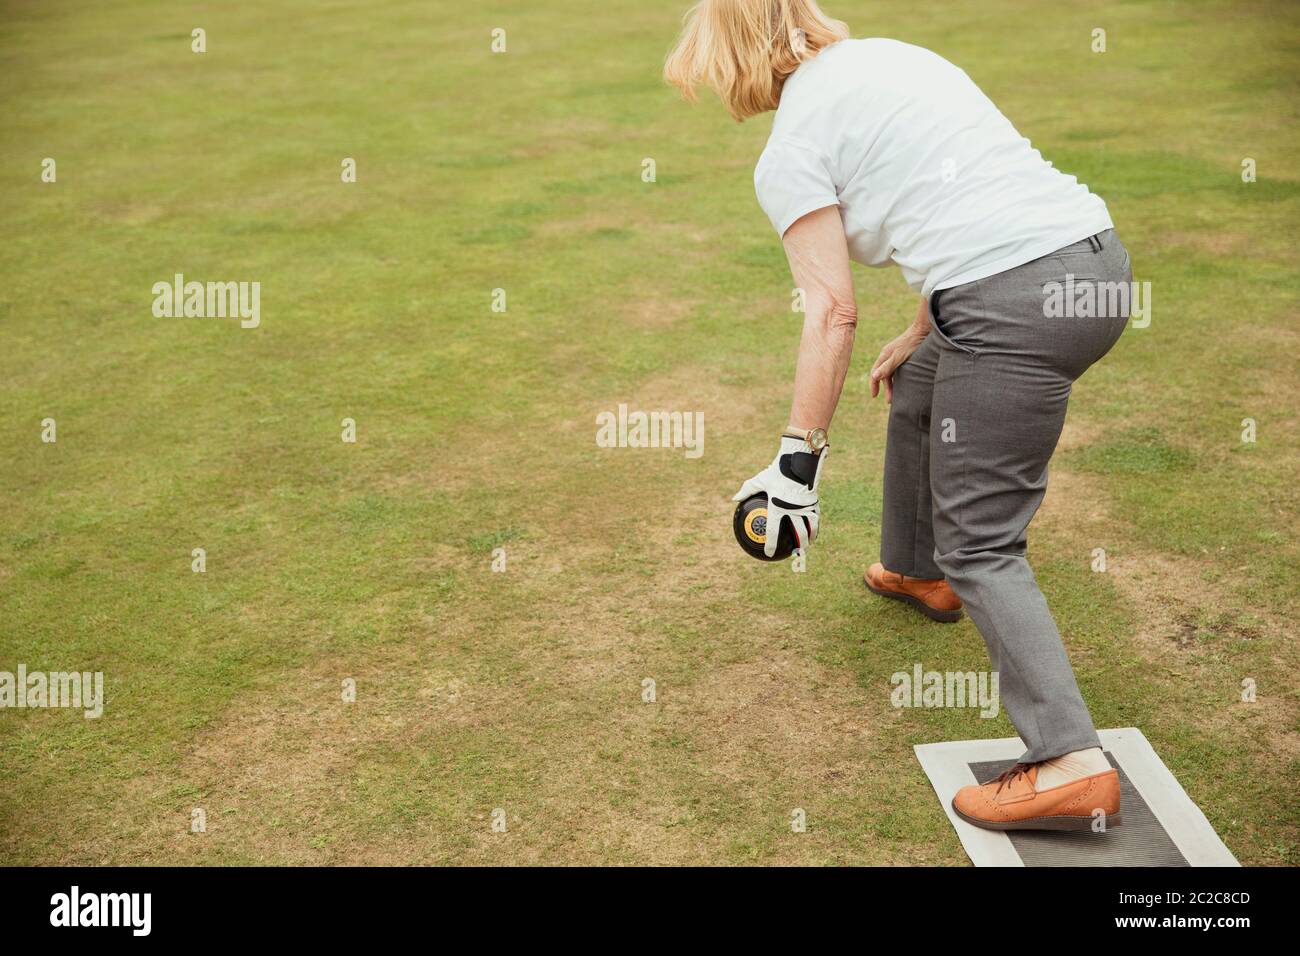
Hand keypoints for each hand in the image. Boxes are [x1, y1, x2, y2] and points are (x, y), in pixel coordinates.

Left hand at [731, 437, 828, 556]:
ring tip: (809, 546)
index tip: (768, 554)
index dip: (770, 544)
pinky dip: (816, 525)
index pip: (773, 530)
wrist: (798, 458)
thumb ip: (747, 490)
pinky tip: (815, 530)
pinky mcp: (814, 500)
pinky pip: (815, 516)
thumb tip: (734, 498)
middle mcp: (793, 508)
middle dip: (798, 546)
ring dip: (810, 538)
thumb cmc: (777, 470)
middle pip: (798, 532)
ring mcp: (805, 505)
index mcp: (778, 506)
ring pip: (810, 526)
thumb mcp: (760, 479)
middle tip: (795, 554)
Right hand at [870, 324, 927, 402]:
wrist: (924, 329)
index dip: (873, 385)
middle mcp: (888, 356)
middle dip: (886, 388)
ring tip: (898, 395)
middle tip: (890, 400)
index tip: (874, 396)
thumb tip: (874, 377)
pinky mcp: (905, 355)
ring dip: (894, 384)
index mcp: (884, 356)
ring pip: (892, 372)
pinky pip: (899, 369)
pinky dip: (900, 378)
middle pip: (884, 375)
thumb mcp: (898, 356)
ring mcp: (896, 355)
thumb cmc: (912, 343)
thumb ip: (887, 367)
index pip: (875, 373)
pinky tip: (905, 383)